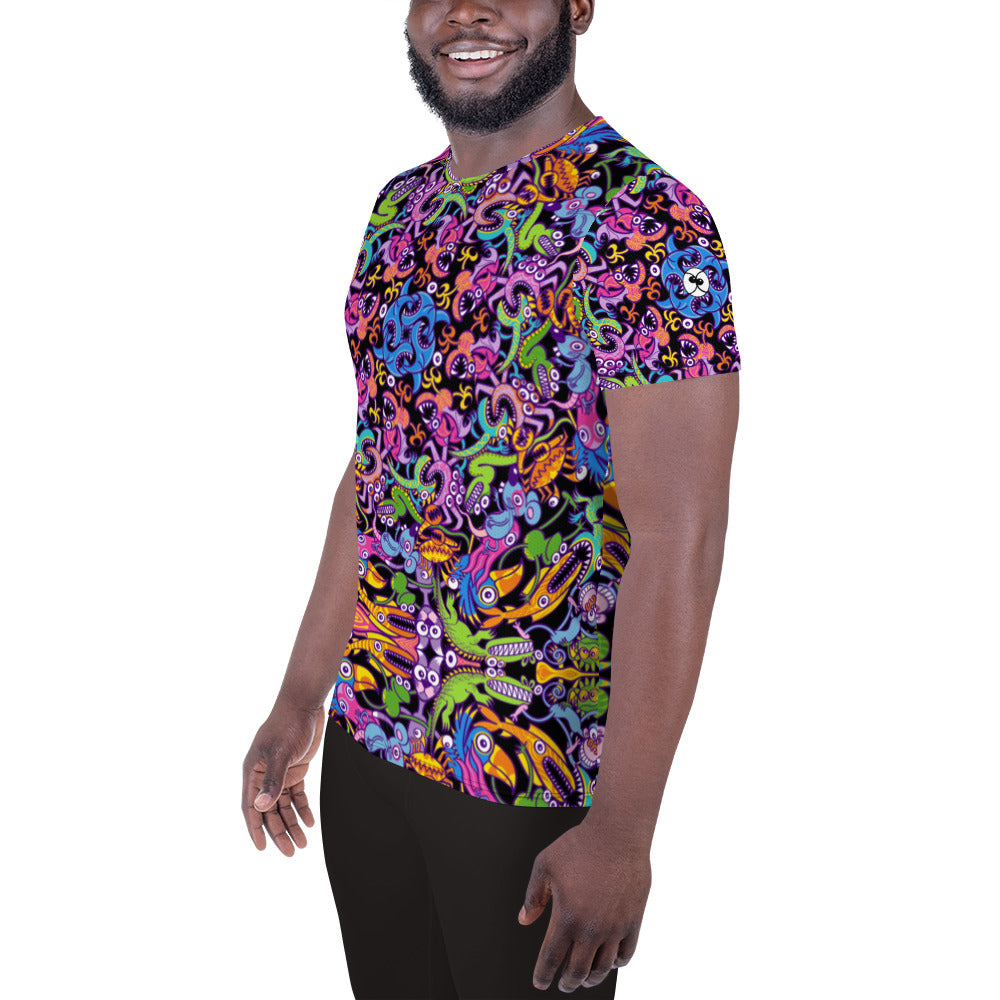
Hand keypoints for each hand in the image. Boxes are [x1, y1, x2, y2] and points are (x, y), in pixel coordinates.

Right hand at [241, 699, 326, 855]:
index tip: (262, 848)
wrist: (305, 704)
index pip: (250, 807)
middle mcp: (263, 775)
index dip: (255, 828)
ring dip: (292, 823)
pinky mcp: (295, 768)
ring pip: (284, 805)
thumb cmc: (288, 725)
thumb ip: (272, 782)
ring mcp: (280, 772)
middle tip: (290, 851)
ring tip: (302, 842)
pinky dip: (302, 807)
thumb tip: (259, 807)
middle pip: (269, 810)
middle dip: (279, 831)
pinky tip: (310, 821)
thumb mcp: (280, 754)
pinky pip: (297, 794)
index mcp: (252, 772)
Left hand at [518, 817, 651, 991]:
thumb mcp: (545, 865)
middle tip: (563, 985)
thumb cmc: (580, 845)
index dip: (543, 975)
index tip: (540, 982)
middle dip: (567, 983)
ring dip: (591, 978)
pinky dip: (615, 964)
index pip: (551, 959)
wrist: (617, 833)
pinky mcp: (633, 921)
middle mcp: (591, 928)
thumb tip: (524, 919)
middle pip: (577, 971)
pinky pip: (626, 954)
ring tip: (585, 979)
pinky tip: (609, 961)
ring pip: (602, 968)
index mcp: (566, 917)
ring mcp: (614, 927)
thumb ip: (533, 896)